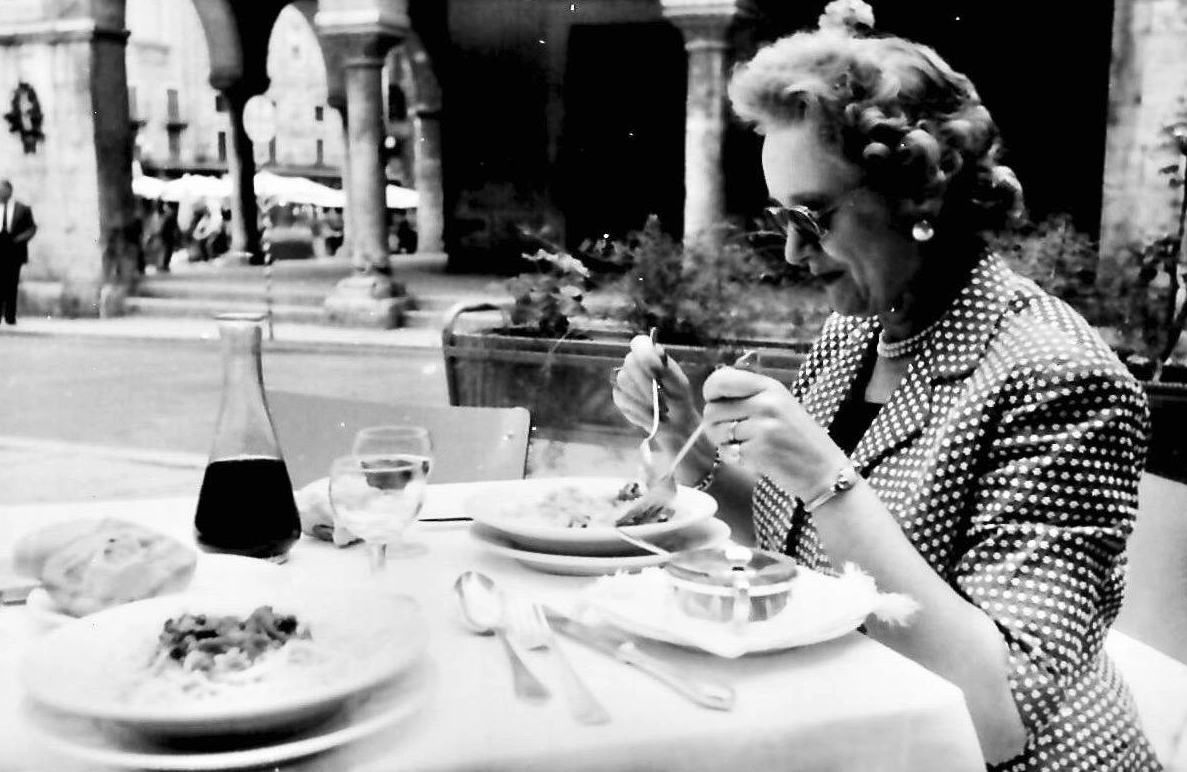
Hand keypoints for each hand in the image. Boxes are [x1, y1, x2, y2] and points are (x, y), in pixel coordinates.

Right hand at [611, 334, 697, 433]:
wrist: (675, 420)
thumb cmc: (678, 396)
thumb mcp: (679, 384)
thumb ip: (667, 369)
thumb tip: (657, 351)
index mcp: (650, 354)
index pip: (639, 343)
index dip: (645, 354)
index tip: (658, 369)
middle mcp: (634, 363)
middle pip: (630, 362)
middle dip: (647, 382)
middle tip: (663, 399)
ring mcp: (624, 379)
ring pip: (624, 380)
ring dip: (644, 397)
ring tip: (662, 409)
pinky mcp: (619, 396)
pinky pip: (623, 399)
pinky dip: (640, 410)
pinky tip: (653, 416)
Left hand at [701, 367, 847, 496]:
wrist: (824, 471)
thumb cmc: (798, 439)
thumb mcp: (780, 404)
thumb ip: (749, 396)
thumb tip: (711, 396)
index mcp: (769, 386)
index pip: (720, 380)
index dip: (710, 393)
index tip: (715, 403)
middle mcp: (765, 403)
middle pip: (712, 409)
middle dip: (715, 425)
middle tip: (733, 434)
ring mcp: (762, 427)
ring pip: (716, 432)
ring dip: (725, 443)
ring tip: (748, 445)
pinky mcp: (759, 451)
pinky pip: (727, 452)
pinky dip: (735, 458)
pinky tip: (755, 458)